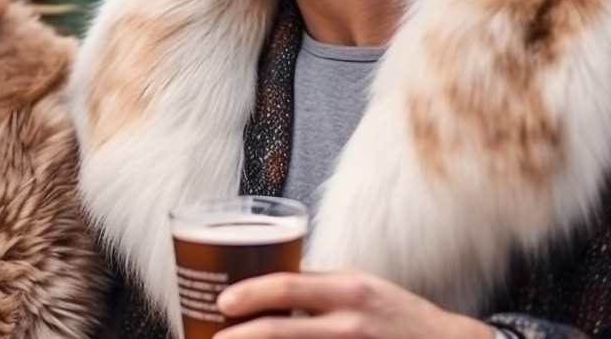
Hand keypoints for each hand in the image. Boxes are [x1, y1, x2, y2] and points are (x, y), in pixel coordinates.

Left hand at [212, 270, 493, 338]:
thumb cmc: (396, 314)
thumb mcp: (359, 287)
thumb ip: (319, 285)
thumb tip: (272, 278)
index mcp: (347, 287)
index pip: (287, 283)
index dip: (250, 293)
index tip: (223, 301)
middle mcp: (349, 319)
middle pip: (281, 327)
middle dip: (240, 335)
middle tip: (214, 338)